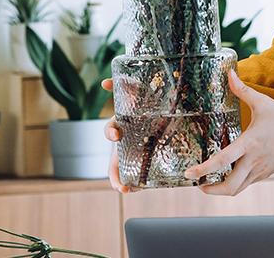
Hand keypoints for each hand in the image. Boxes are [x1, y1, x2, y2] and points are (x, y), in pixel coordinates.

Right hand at [101, 78, 138, 193]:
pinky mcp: (149, 159)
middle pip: (115, 161)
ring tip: (125, 190)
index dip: (110, 133)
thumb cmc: (148, 100)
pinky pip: (141, 175)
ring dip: (121, 183)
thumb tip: (104, 83)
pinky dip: (137, 184)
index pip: (110, 130)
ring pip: (125, 172)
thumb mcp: (138, 90)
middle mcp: (126, 141)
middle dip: (114, 173)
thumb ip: (124, 84)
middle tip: (119, 182)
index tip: (116, 135)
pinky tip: (137, 189)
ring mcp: (136, 152)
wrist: (168, 109)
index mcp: (122, 125)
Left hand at [183, 69, 273, 195]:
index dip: (204, 170)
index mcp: (249, 143)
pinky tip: (225, 176)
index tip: (190, 174)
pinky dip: (233, 184)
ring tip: (207, 184)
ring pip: (237, 189)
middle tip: (197, 184)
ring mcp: (259, 170)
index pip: (223, 160)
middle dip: (210, 189)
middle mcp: (253, 160)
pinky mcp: (264, 174)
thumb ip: (242, 90)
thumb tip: (230, 74)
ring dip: (220, 190)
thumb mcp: (262, 102)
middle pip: (230, 186)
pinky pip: (245, 184)